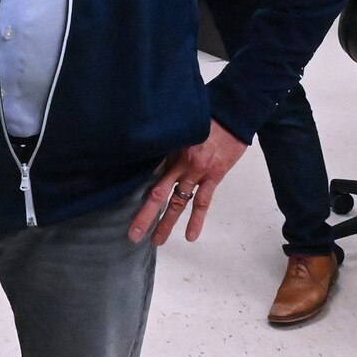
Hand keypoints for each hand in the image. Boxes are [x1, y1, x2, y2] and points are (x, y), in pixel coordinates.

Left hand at [128, 121, 248, 245]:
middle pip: (159, 193)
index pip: (149, 174)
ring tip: (157, 241)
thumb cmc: (207, 120)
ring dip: (167, 222)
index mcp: (170, 150)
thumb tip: (152, 156)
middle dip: (146, 215)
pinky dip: (196, 220)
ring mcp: (198, 172)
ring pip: (179, 201)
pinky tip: (190, 236)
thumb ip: (169, 144)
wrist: (233, 115)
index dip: (136, 190)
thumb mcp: (182, 128)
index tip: (123, 205)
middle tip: (133, 234)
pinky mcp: (214, 176)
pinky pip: (203, 202)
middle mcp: (181, 163)